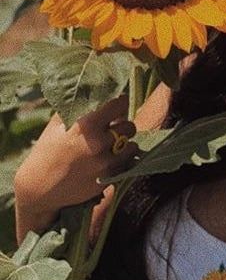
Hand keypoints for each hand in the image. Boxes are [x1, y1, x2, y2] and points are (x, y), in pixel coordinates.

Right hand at [14, 96, 136, 241]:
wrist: (38, 189)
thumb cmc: (47, 151)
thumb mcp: (57, 124)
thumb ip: (78, 107)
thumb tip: (96, 90)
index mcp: (86, 125)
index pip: (120, 104)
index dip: (120, 104)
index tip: (117, 106)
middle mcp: (98, 143)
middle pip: (130, 126)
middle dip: (123, 126)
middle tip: (112, 129)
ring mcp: (104, 163)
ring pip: (132, 146)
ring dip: (125, 145)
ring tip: (112, 146)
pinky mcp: (108, 180)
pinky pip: (127, 165)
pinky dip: (122, 162)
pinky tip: (109, 160)